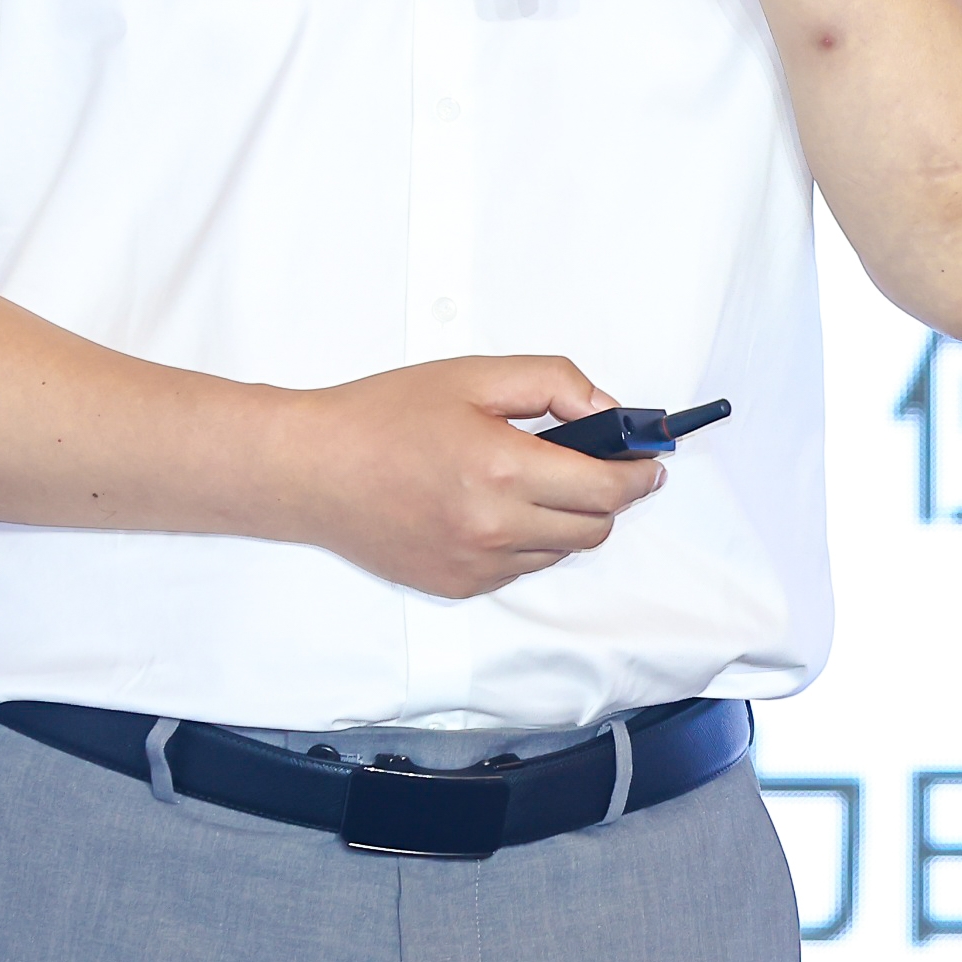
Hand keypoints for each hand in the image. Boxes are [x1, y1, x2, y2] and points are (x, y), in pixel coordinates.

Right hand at [265, 354, 665, 599]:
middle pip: (594, 528)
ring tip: (532, 479)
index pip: (605, 489)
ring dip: (567, 519)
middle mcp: (493, 527)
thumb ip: (554, 384)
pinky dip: (527, 541)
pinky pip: (520, 569)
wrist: (312, 469)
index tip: (649, 461)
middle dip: (609, 496)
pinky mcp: (457, 585)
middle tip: (598, 463)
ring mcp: (474, 564)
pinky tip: (495, 506)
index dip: (638, 473)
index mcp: (501, 469)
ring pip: (561, 552)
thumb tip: (609, 412)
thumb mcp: (475, 375)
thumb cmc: (382, 416)